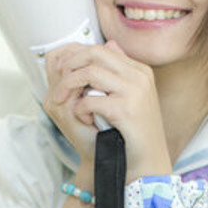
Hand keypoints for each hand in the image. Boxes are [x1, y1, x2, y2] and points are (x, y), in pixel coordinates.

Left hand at [44, 41, 171, 174]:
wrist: (149, 164)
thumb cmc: (135, 134)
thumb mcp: (130, 97)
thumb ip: (119, 71)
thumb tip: (109, 44)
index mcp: (140, 70)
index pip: (101, 49)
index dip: (76, 57)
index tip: (61, 71)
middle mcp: (139, 76)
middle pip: (94, 54)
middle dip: (69, 65)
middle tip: (57, 83)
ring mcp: (134, 91)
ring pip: (89, 73)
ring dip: (69, 86)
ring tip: (62, 101)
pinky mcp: (126, 110)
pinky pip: (90, 100)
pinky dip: (80, 109)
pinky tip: (84, 120)